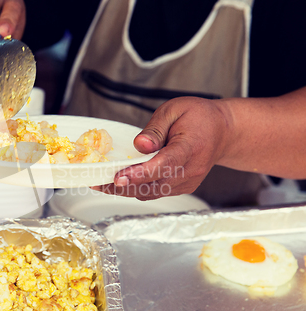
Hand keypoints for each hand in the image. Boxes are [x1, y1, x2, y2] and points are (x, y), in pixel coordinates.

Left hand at [92, 97, 232, 199]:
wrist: (223, 132)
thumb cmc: (199, 117)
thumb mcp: (175, 110)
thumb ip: (155, 128)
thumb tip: (139, 145)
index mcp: (191, 146)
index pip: (165, 164)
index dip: (141, 173)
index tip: (119, 177)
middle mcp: (191, 169)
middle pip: (154, 183)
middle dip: (124, 185)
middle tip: (97, 181)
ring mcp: (188, 182)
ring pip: (153, 192)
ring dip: (126, 190)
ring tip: (101, 183)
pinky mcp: (182, 187)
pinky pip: (156, 192)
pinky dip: (137, 189)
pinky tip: (120, 182)